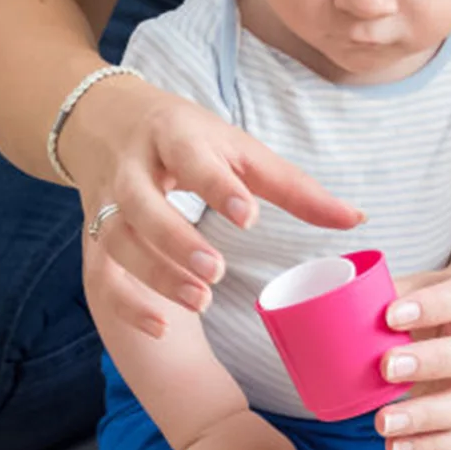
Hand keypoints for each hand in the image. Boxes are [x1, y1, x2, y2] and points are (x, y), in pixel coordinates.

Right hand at [62, 76, 364, 336]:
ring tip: (201, 301)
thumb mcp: (242, 150)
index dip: (218, 187)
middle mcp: (133, 167)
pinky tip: (161, 328)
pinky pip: (100, 273)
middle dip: (175, 239)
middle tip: (217, 272)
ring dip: (155, 274)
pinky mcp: (93, 234)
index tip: (248, 216)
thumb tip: (357, 219)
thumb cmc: (189, 139)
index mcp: (175, 136)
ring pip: (117, 240)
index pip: (193, 158)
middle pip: (142, 204)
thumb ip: (296, 188)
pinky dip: (126, 303)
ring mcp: (106, 201)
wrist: (106, 121)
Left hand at [372, 268, 450, 449]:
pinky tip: (394, 446)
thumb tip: (338, 304)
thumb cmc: (436, 304)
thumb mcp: (420, 286)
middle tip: (387, 367)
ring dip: (425, 417)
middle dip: (432, 363)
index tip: (391, 316)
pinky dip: (427, 446)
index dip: (433, 307)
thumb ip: (388, 294)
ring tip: (383, 422)